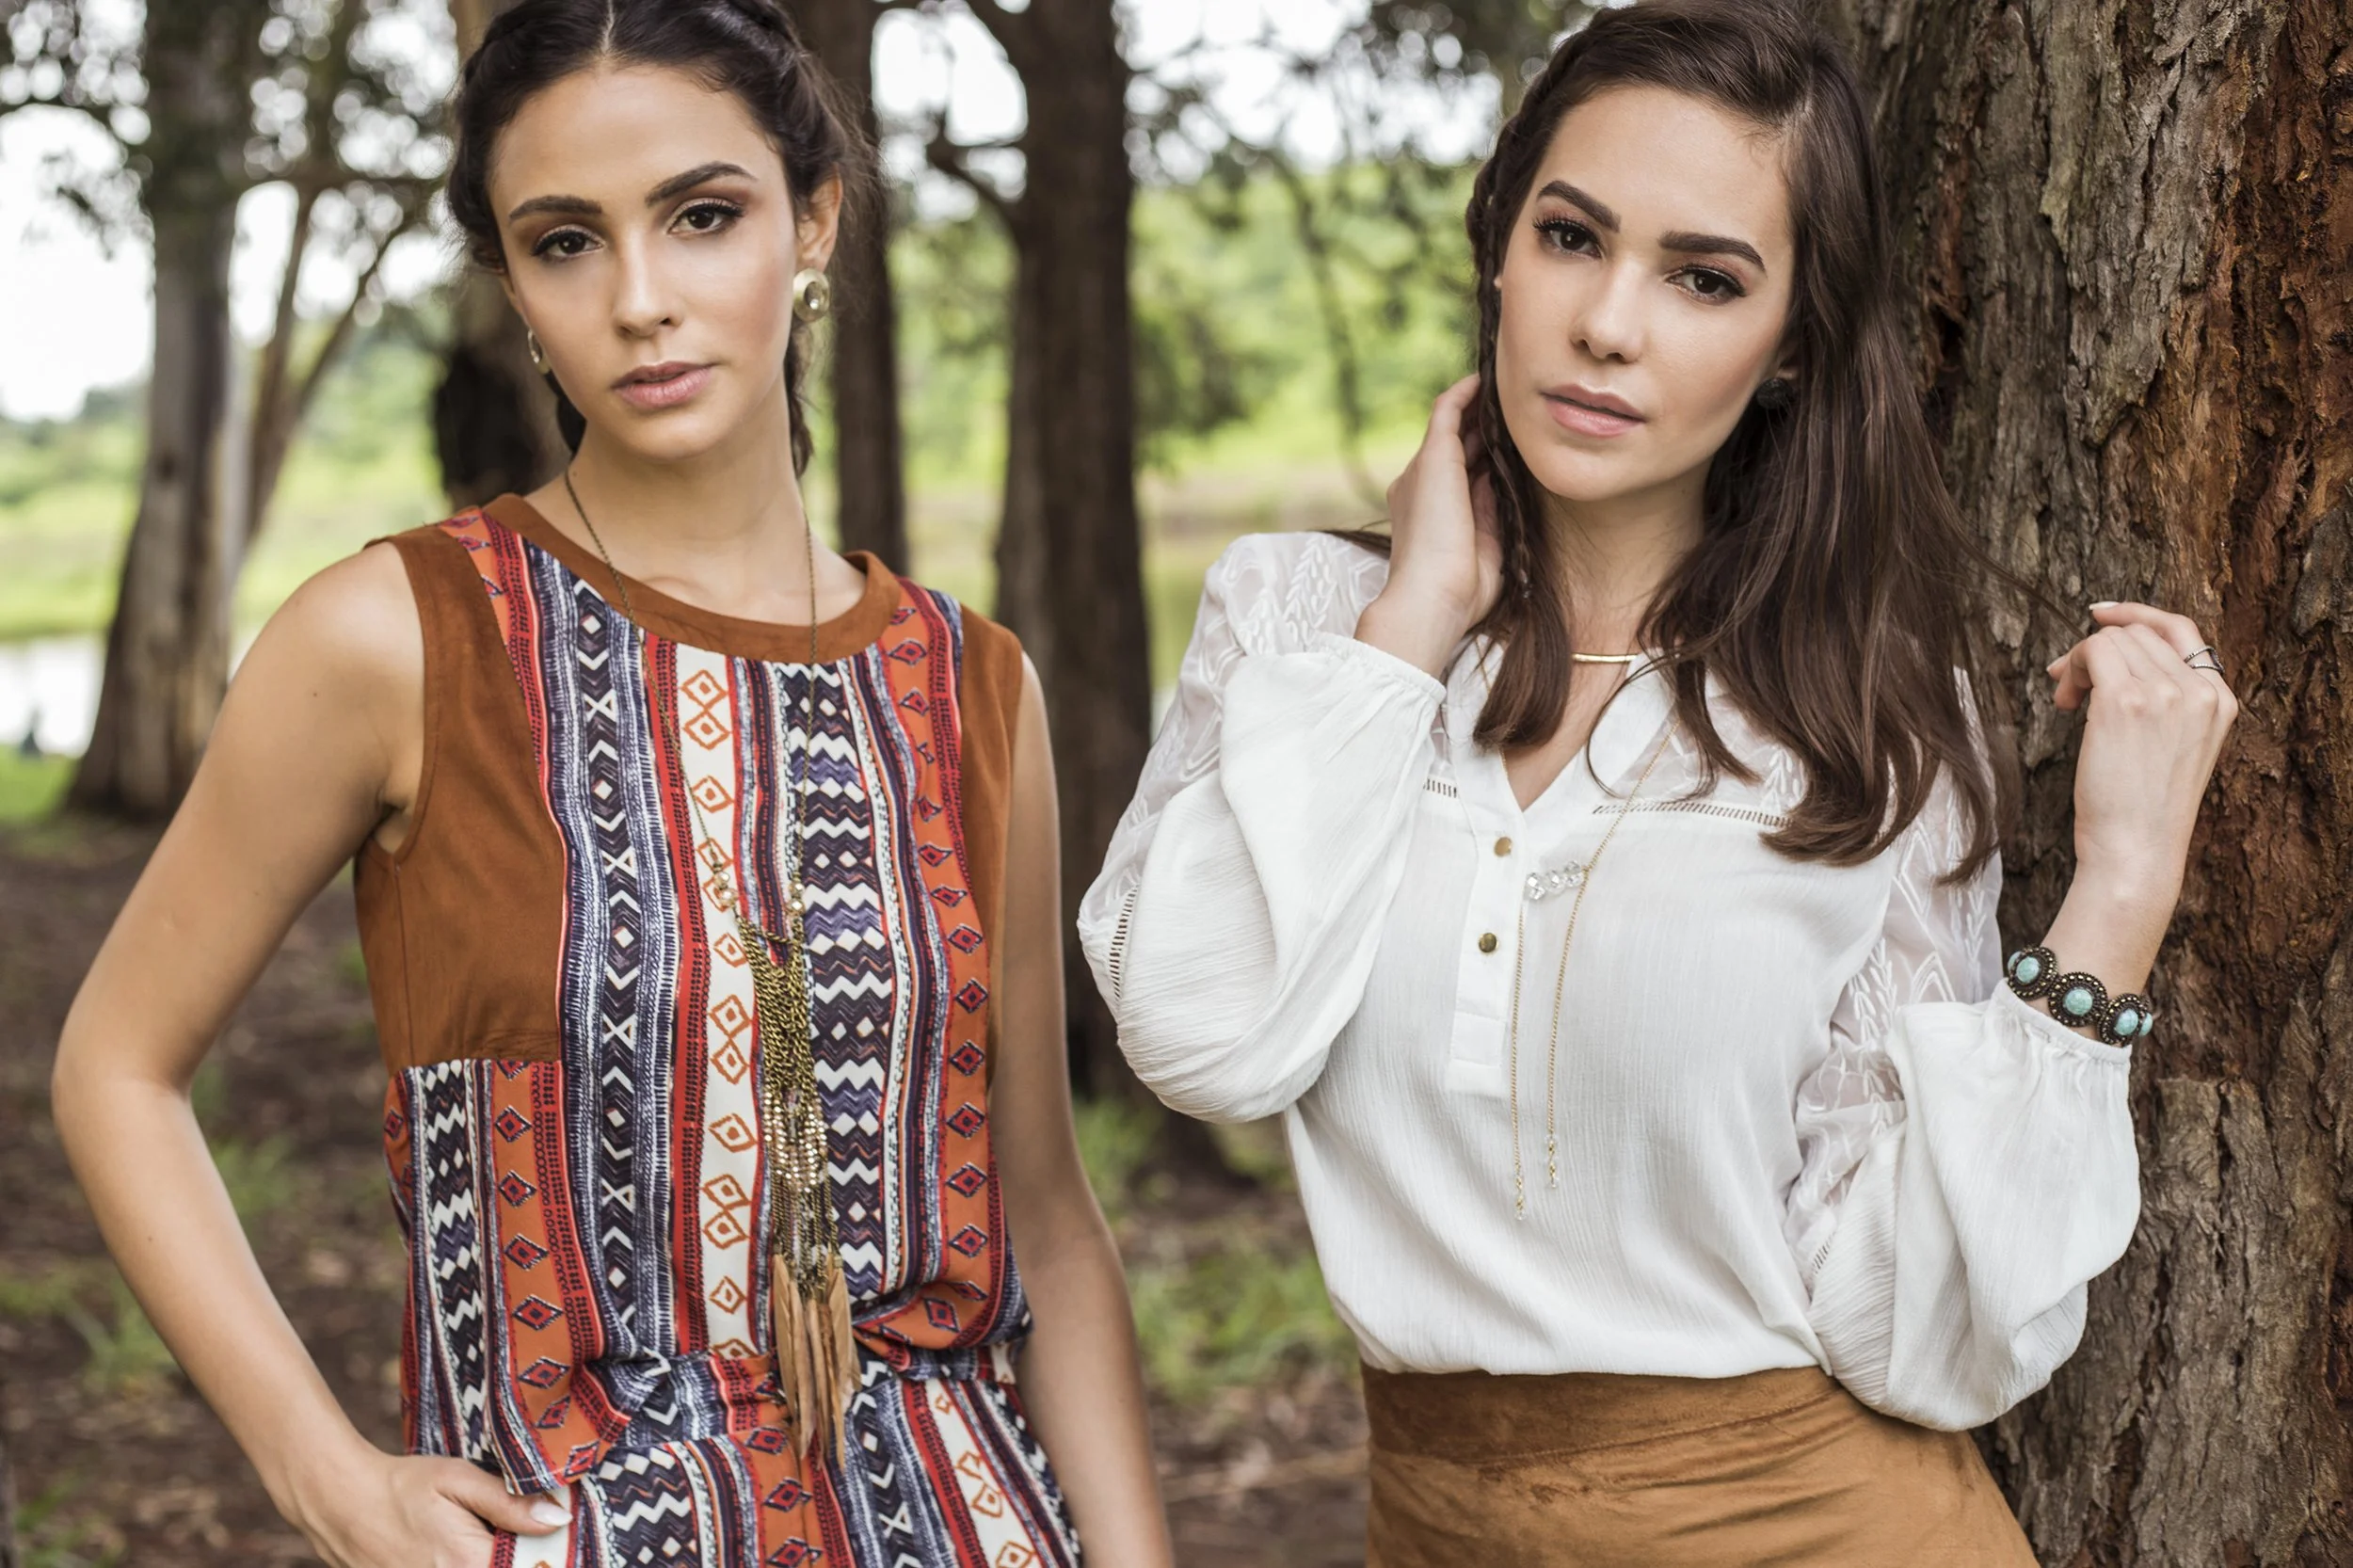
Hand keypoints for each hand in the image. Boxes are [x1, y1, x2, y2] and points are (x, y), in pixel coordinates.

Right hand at [290, 1446, 571, 1567]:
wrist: (340, 1505)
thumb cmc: (402, 1487)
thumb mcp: (458, 1480)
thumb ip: (510, 1503)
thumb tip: (560, 1519)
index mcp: (469, 1562)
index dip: (549, 1556)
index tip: (556, 1540)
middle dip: (522, 1559)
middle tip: (524, 1538)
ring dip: (500, 1561)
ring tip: (489, 1540)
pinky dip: (472, 1564)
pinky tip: (466, 1549)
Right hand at [1356, 375, 1504, 676]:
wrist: (1432, 599)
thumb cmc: (1461, 591)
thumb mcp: (1485, 547)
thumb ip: (1492, 513)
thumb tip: (1502, 479)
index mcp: (1430, 513)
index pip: (1462, 474)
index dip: (1488, 456)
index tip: (1515, 445)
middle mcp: (1419, 486)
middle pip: (1457, 446)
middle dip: (1485, 428)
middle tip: (1517, 409)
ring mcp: (1422, 470)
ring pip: (1452, 425)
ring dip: (1479, 407)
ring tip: (1508, 388)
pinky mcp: (1432, 457)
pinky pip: (1447, 410)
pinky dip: (1467, 393)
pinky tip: (1489, 380)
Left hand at [2045, 602, 2237, 905]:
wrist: (2137, 850)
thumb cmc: (2142, 809)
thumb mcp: (2175, 747)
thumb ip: (2166, 701)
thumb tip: (2109, 657)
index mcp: (2220, 700)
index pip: (2181, 630)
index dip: (2138, 615)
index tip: (2100, 615)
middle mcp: (2200, 691)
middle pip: (2137, 634)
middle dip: (2094, 652)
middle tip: (2068, 687)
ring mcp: (2165, 693)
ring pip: (2111, 640)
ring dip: (2077, 663)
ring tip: (2066, 702)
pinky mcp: (2126, 702)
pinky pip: (2091, 651)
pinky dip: (2070, 667)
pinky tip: (2064, 704)